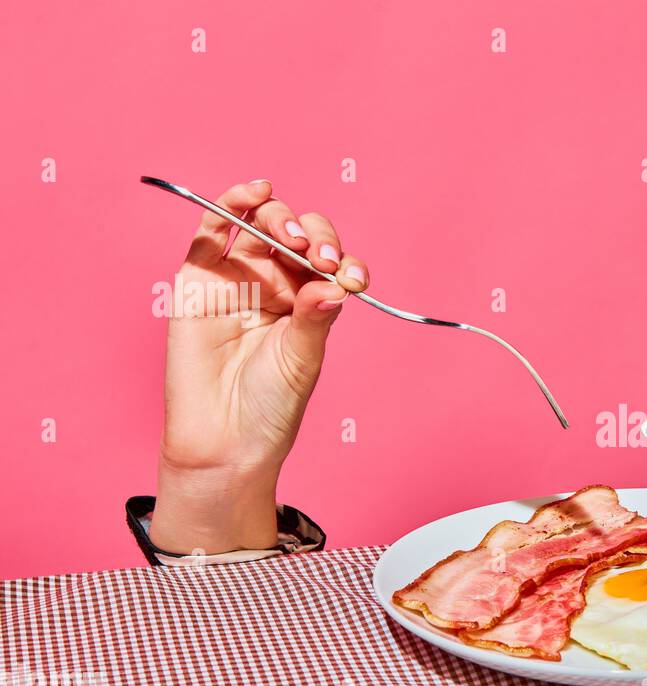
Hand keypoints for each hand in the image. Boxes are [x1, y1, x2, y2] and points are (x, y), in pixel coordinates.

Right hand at [149, 180, 369, 554]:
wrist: (225, 438)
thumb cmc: (270, 404)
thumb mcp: (303, 359)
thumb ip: (315, 318)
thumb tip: (335, 283)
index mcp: (309, 299)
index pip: (328, 259)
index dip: (342, 258)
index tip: (352, 276)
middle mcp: (276, 282)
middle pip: (297, 235)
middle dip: (314, 237)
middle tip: (320, 259)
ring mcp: (238, 277)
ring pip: (260, 224)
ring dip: (280, 218)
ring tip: (292, 238)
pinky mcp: (199, 278)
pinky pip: (213, 232)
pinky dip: (231, 205)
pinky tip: (253, 192)